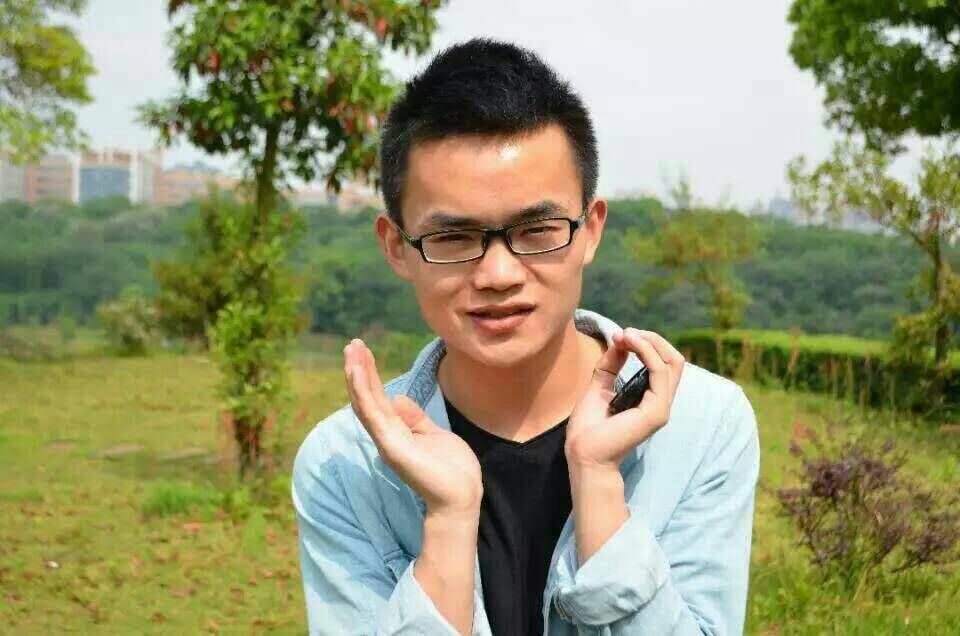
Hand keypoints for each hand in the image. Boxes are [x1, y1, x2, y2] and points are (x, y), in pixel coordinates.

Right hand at [343, 339, 483, 514]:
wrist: (462, 498)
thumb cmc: (452, 471)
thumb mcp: (434, 435)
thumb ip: (415, 418)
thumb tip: (397, 398)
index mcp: (398, 432)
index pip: (378, 398)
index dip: (370, 375)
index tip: (363, 352)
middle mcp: (388, 435)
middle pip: (368, 398)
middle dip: (360, 370)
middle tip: (352, 344)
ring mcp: (388, 441)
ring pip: (366, 403)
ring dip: (357, 376)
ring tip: (352, 351)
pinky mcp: (392, 447)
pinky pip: (373, 416)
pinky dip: (364, 393)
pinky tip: (358, 374)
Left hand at [565, 328, 684, 469]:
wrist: (583, 454)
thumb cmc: (589, 428)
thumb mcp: (599, 387)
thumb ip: (611, 366)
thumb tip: (620, 341)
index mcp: (649, 397)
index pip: (664, 363)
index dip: (646, 343)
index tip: (620, 336)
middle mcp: (660, 401)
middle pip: (674, 360)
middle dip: (652, 339)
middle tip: (627, 332)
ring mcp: (661, 407)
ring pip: (672, 362)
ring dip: (648, 341)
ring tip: (626, 334)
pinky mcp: (656, 412)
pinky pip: (659, 372)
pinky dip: (646, 352)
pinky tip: (630, 343)